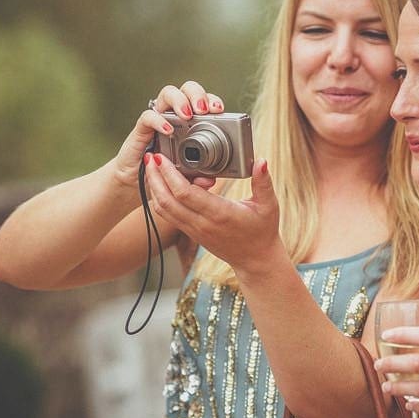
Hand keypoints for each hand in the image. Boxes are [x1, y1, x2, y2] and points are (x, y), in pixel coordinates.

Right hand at [113, 80, 224, 190]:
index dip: (212, 100)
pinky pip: (148, 116)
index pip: (204, 100)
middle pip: (187, 89)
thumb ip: (200, 176)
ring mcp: (159, 118)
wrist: (139, 181)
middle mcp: (176, 114)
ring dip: (179, 100)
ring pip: (168, 93)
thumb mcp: (188, 176)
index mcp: (193, 121)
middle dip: (198, 95)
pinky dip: (158, 120)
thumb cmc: (167, 172)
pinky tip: (167, 129)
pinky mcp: (142, 128)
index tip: (219, 110)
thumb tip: (211, 180)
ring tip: (187, 114)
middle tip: (204, 109)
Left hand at [144, 153, 284, 276]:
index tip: (162, 158)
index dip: (169, 174)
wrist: (255, 260)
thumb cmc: (263, 231)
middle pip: (166, 200)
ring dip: (153, 188)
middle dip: (154, 177)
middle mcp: (202, 223)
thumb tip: (261, 161)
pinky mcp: (191, 233)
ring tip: (150, 168)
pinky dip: (160, 199)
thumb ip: (263, 182)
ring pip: (163, 209)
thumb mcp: (269, 205)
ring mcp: (194, 230)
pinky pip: (168, 216)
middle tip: (149, 157)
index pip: (185, 193)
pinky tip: (161, 185)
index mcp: (219, 213)